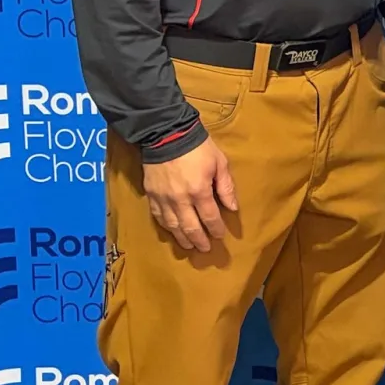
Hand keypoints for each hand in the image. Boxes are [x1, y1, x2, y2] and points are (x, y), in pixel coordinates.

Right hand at [142, 138, 237, 252]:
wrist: (166, 135)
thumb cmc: (198, 147)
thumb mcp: (219, 162)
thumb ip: (225, 186)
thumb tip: (232, 207)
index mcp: (199, 191)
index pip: (210, 217)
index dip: (216, 229)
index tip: (220, 236)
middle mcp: (180, 200)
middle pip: (190, 227)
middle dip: (199, 240)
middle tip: (205, 249)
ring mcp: (163, 199)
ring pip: (172, 226)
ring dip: (182, 238)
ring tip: (189, 246)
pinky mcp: (151, 196)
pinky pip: (158, 217)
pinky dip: (166, 227)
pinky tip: (171, 231)